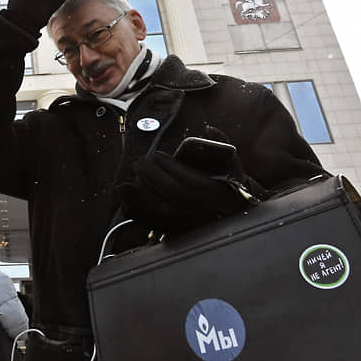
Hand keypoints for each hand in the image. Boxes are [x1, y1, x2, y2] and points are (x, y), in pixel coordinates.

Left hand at [117, 149, 257, 233]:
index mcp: (217, 192)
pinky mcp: (176, 230)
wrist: (233, 216)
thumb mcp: (233, 165)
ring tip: (134, 176)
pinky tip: (127, 195)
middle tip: (140, 162)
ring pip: (162, 210)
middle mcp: (204, 209)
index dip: (171, 167)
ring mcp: (189, 222)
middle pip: (173, 192)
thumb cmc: (229, 185)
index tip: (157, 155)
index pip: (190, 180)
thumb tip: (208, 129)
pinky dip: (136, 210)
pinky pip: (152, 223)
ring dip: (143, 192)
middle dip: (153, 175)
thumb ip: (223, 144)